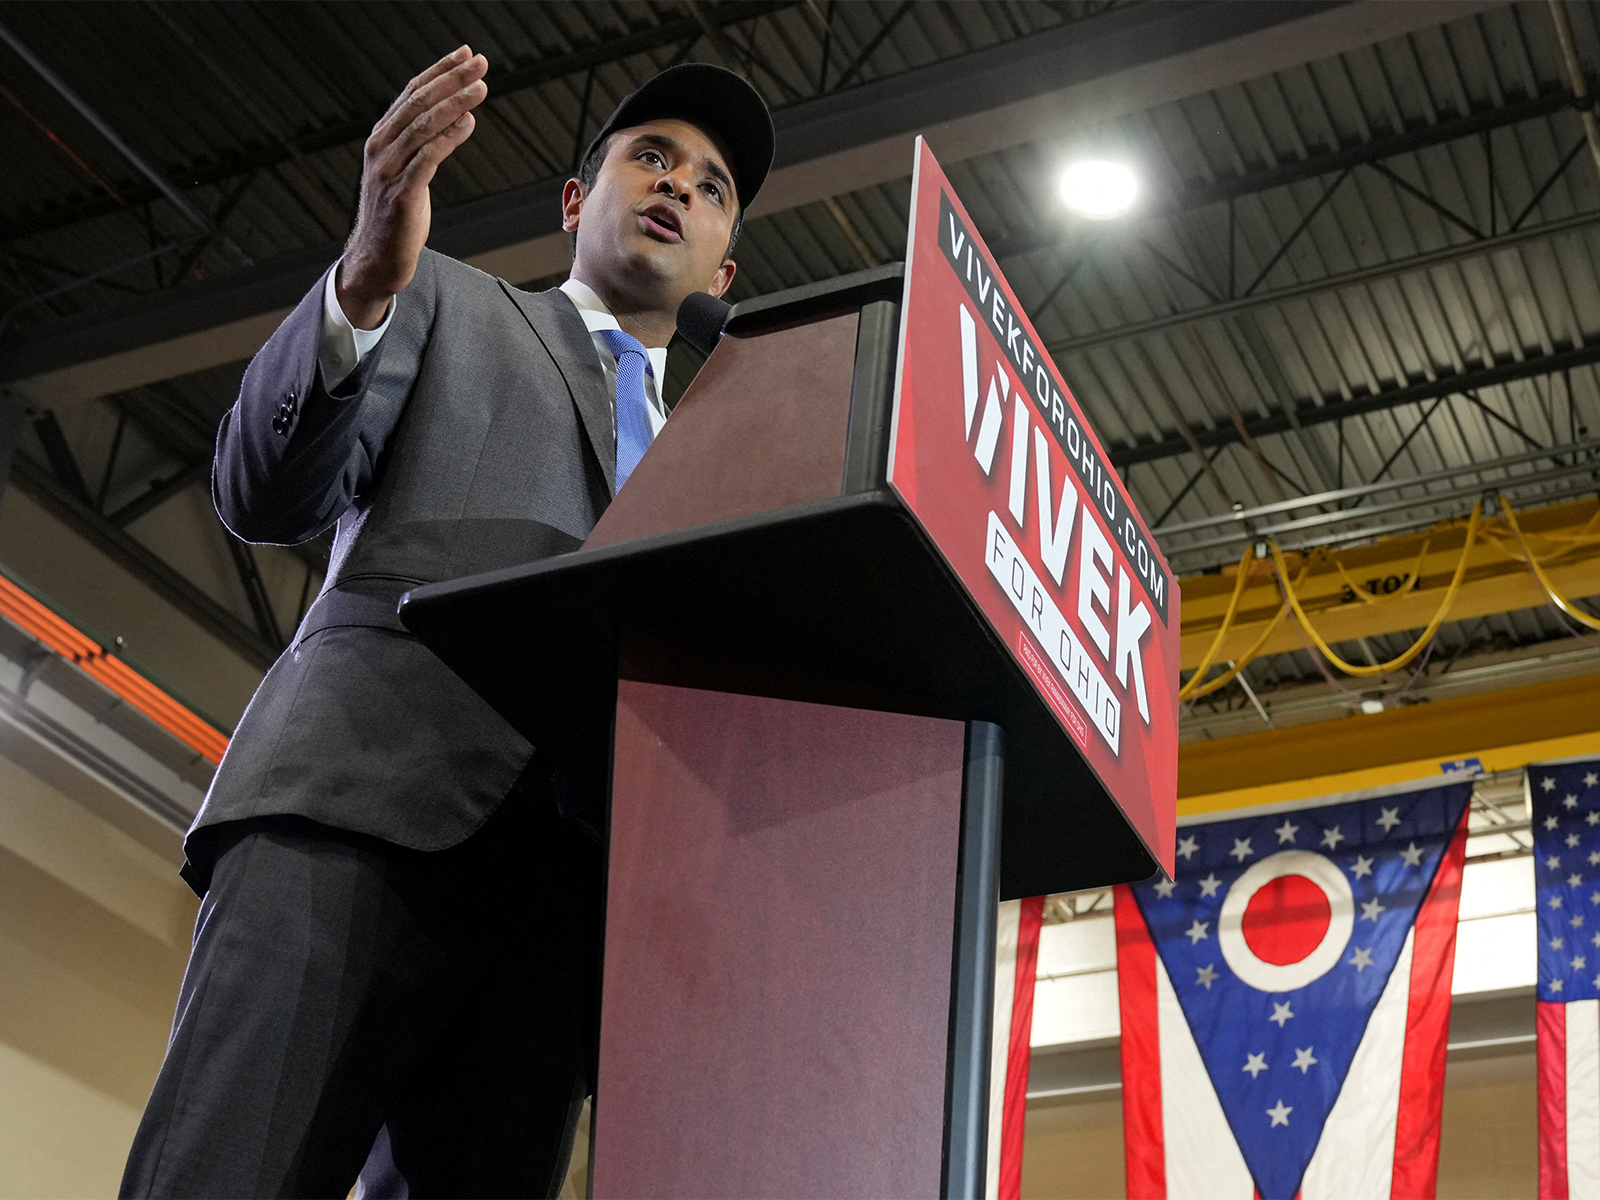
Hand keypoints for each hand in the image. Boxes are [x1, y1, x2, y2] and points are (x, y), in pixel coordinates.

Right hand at [337, 46, 487, 328]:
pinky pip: (426, 159)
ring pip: (422, 126)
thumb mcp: (408, 171)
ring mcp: (389, 171)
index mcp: (382, 138)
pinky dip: (447, 139)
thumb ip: (425, 143)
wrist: (376, 259)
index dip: (440, 71)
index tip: (467, 55)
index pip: (412, 93)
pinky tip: (467, 124)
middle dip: (451, 79)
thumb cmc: (396, 216)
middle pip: (418, 103)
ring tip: (480, 88)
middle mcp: (381, 149)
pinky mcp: (401, 195)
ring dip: (454, 104)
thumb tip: (459, 117)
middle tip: (480, 64)